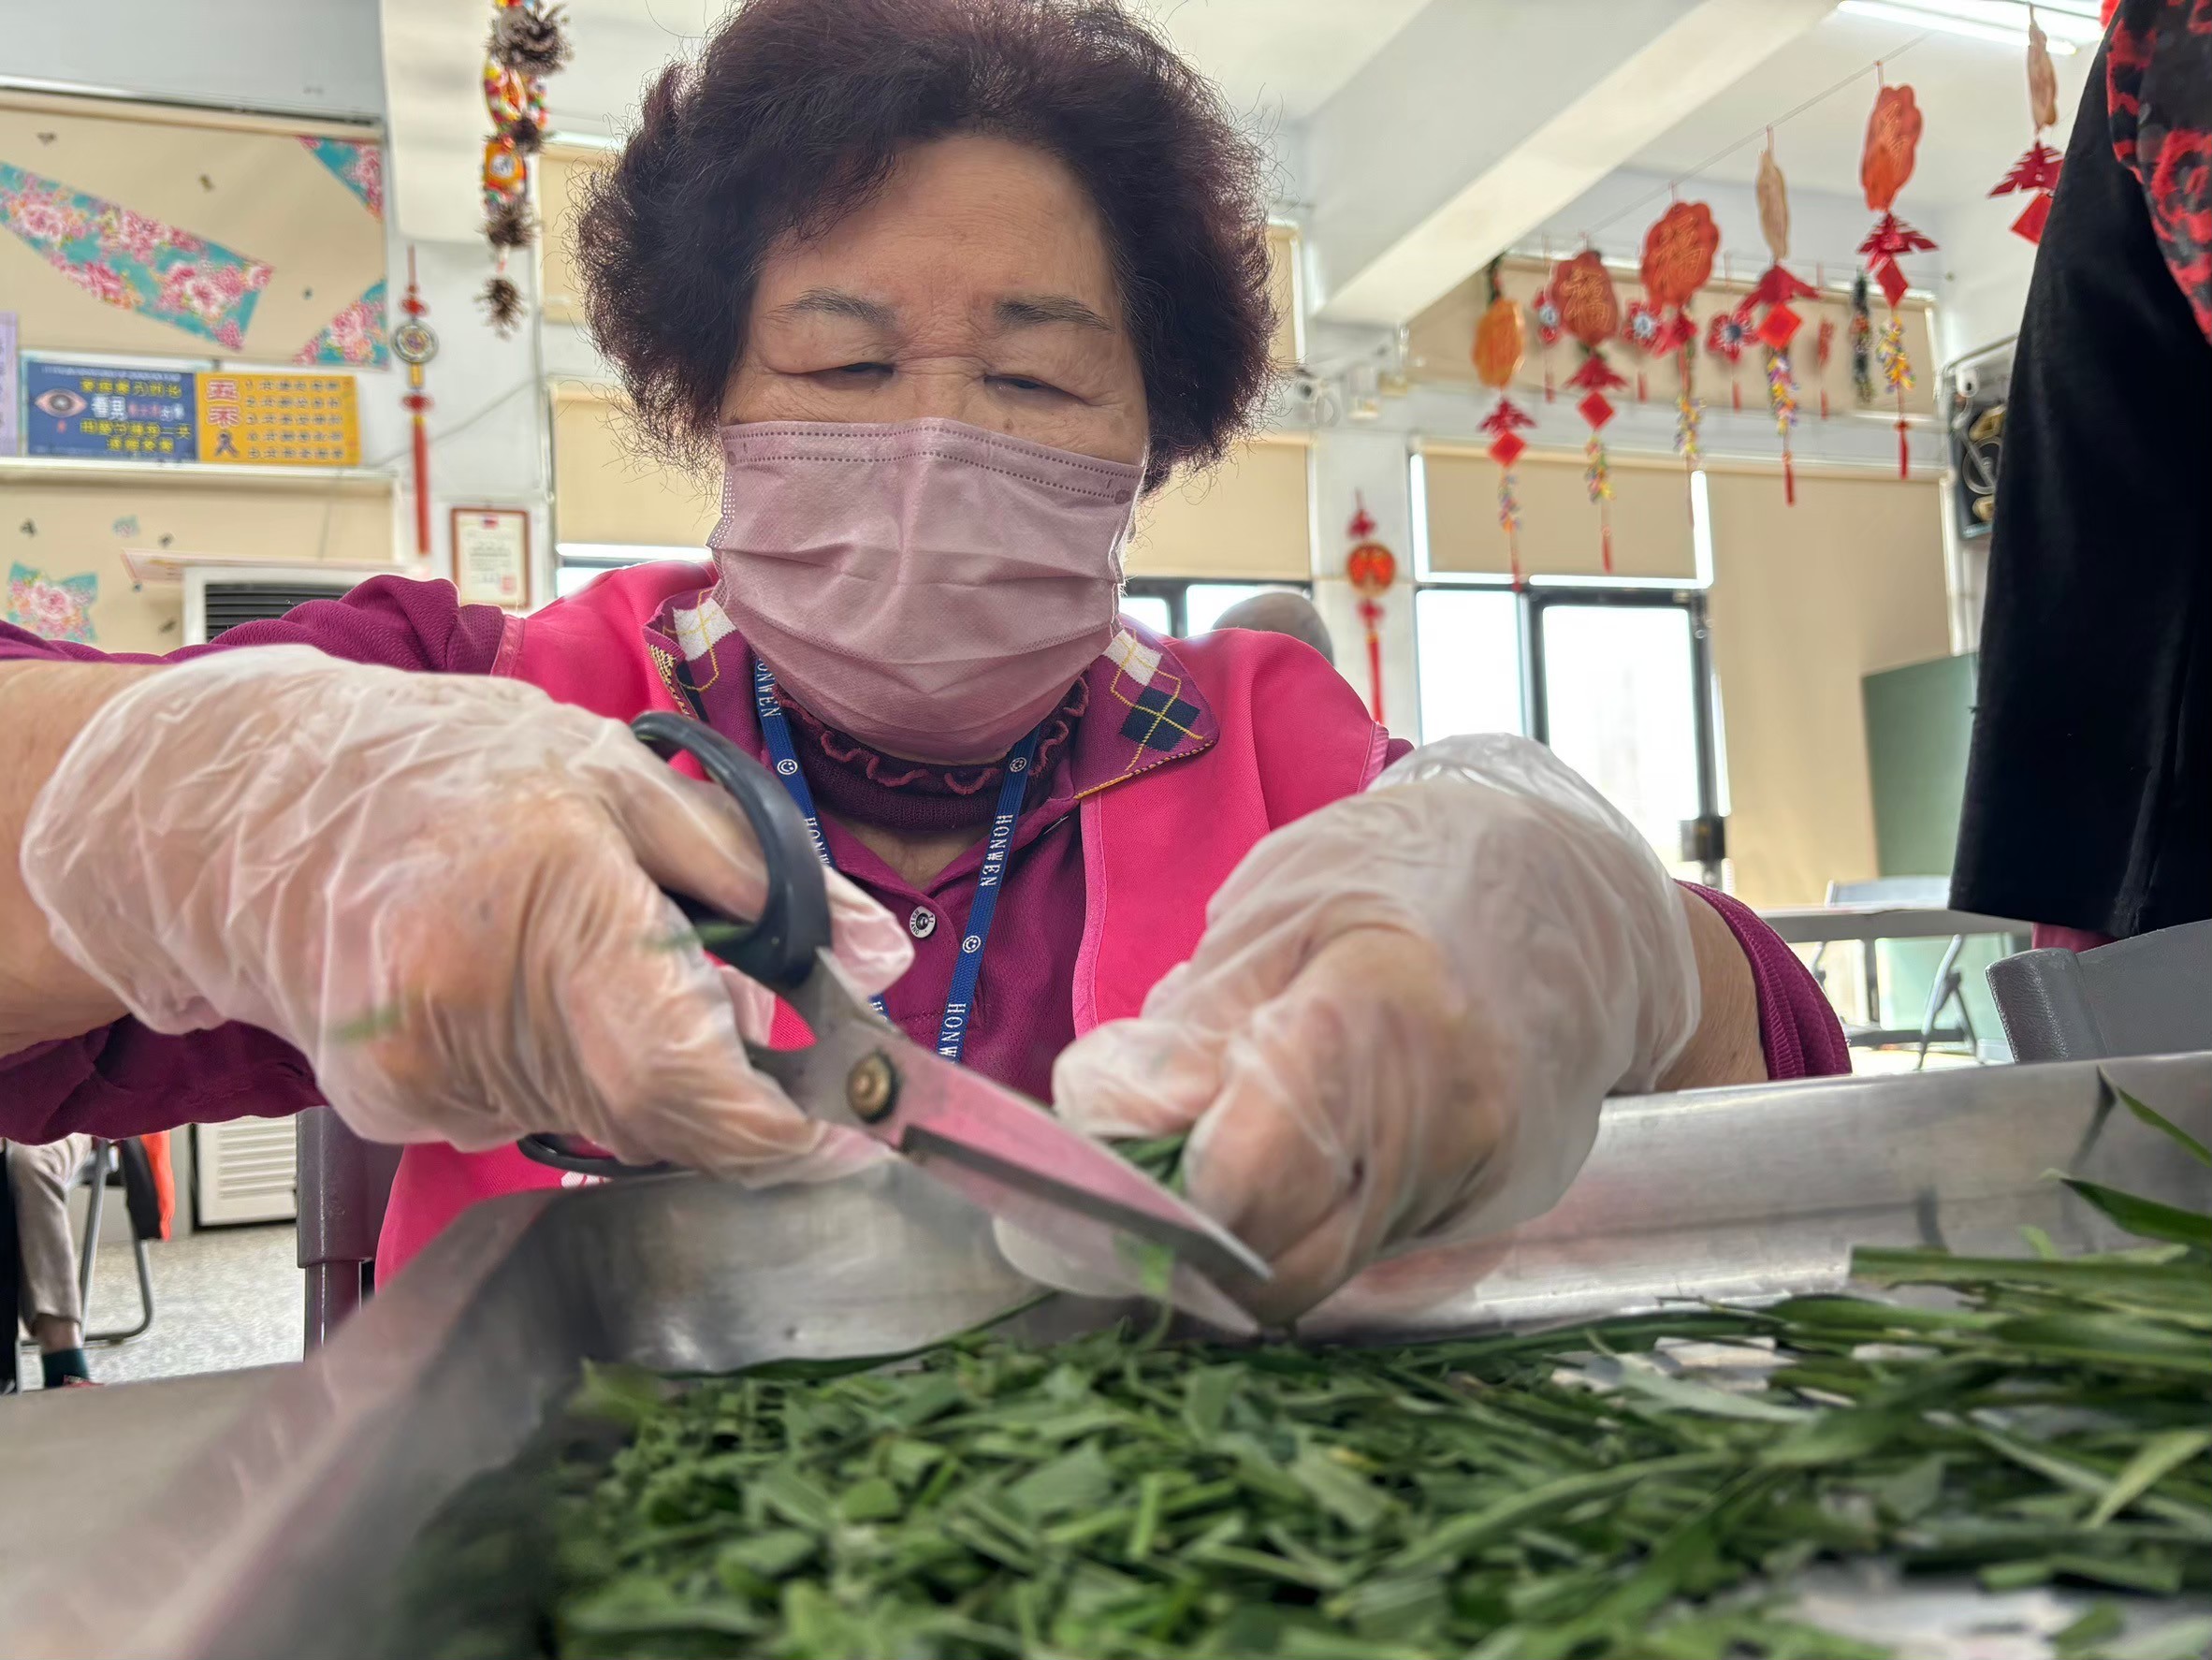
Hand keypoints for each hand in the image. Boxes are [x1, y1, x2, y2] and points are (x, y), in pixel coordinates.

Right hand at [20, 646, 911, 1173]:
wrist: (256, 811)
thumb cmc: (448, 770)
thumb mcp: (618, 773)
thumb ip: (756, 870)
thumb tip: (878, 957)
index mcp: (546, 890)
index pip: (681, 1069)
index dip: (775, 1131)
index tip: (845, 1143)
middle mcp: (469, 994)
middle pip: (653, 1113)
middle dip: (726, 1094)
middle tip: (752, 1035)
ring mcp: (418, 1062)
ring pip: (600, 1123)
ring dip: (641, 1071)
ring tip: (598, 964)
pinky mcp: (390, 1104)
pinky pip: (531, 1117)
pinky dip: (566, 1074)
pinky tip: (524, 991)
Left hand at [1052, 735, 1699, 1322]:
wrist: (1573, 895)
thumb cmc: (1407, 877)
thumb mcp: (1282, 907)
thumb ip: (1199, 1023)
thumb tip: (1116, 1126)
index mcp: (1383, 1015)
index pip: (1248, 1176)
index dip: (1159, 1194)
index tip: (1111, 1168)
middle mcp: (1451, 1119)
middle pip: (1279, 1260)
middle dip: (1191, 1238)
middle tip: (1146, 1179)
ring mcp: (1486, 1176)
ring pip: (1320, 1273)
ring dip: (1248, 1238)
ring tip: (1227, 1147)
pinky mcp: (1500, 1208)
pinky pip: (1370, 1254)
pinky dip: (1312, 1225)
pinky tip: (1305, 1155)